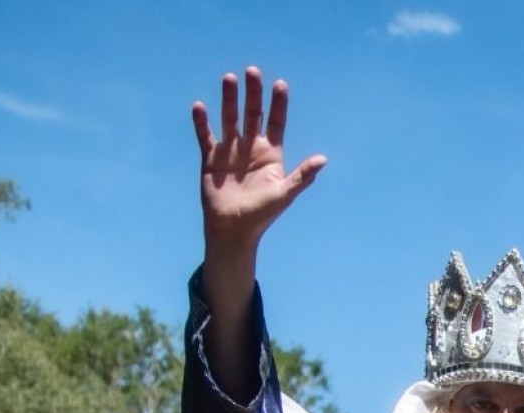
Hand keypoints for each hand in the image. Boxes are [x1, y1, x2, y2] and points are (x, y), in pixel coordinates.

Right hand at [192, 67, 326, 254]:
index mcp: (271, 154)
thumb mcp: (284, 194)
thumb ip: (302, 176)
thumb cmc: (262, 215)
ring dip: (229, 98)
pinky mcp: (210, 158)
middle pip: (252, 114)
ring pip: (229, 118)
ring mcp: (230, 151)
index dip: (278, 104)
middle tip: (252, 71)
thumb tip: (323, 159)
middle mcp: (251, 148)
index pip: (276, 122)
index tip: (280, 84)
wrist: (232, 230)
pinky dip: (202, 122)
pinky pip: (205, 135)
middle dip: (253, 93)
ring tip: (229, 78)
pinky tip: (200, 106)